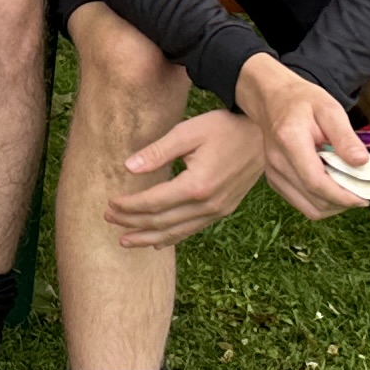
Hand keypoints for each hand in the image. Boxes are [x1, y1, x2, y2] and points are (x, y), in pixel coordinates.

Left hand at [106, 109, 265, 247]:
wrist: (261, 136)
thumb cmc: (223, 128)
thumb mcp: (188, 132)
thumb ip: (158, 152)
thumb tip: (128, 167)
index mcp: (196, 185)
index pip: (153, 202)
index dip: (129, 206)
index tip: (110, 204)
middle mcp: (207, 204)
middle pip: (161, 221)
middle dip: (132, 222)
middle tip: (108, 219)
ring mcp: (217, 211)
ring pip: (176, 231)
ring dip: (147, 237)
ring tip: (125, 240)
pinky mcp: (223, 210)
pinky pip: (192, 230)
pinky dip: (172, 237)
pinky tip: (156, 241)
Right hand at [231, 51, 369, 218]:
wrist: (272, 98)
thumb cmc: (302, 100)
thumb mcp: (329, 109)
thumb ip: (345, 136)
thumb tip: (362, 163)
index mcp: (290, 141)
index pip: (316, 182)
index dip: (343, 196)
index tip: (366, 197)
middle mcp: (277, 162)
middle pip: (314, 200)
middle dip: (343, 203)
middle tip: (364, 192)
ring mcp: (273, 173)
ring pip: (309, 208)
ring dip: (334, 206)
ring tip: (350, 191)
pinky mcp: (275, 180)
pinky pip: (302, 203)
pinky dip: (322, 202)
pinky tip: (333, 187)